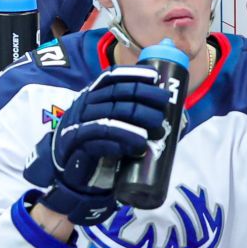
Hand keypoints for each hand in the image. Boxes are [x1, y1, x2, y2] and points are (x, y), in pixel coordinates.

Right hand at [23, 66, 169, 225]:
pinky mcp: (77, 144)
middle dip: (143, 95)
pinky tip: (135, 146)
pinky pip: (99, 139)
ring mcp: (79, 123)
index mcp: (93, 96)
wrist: (70, 173)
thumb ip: (134, 118)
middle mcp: (85, 105)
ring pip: (110, 115)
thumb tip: (176, 117)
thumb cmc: (98, 147)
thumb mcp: (113, 125)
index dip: (133, 74)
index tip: (156, 77)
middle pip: (116, 94)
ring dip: (135, 121)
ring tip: (156, 129)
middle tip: (165, 103)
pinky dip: (119, 140)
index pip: (111, 77)